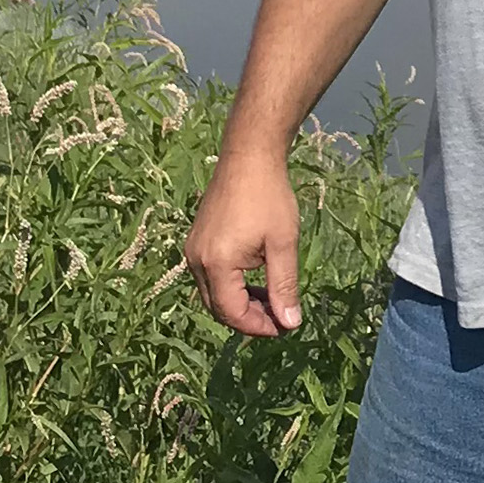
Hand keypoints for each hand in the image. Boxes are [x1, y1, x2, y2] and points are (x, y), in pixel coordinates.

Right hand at [183, 147, 303, 337]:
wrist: (248, 156)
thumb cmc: (269, 197)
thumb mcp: (283, 244)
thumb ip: (284, 286)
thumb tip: (290, 323)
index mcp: (217, 263)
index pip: (232, 313)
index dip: (258, 326)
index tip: (284, 326)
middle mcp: (196, 261)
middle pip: (218, 308)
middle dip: (248, 318)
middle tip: (280, 315)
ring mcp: (193, 250)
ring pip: (213, 294)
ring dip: (240, 302)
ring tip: (272, 297)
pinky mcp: (196, 241)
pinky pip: (210, 276)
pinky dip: (231, 285)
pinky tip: (255, 278)